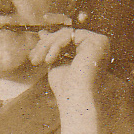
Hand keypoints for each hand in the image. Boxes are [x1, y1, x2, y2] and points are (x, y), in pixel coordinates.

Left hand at [28, 14, 110, 133]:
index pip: (66, 38)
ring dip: (47, 46)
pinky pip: (69, 35)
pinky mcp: (97, 41)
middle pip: (65, 34)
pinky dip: (55, 46)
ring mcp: (100, 42)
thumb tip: (44, 32)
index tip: (33, 55)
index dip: (48, 44)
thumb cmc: (67, 89)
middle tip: (33, 59)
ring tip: (38, 61)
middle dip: (45, 45)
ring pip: (65, 33)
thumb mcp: (56, 63)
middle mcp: (98, 45)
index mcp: (90, 50)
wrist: (76, 101)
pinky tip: (49, 61)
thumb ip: (53, 48)